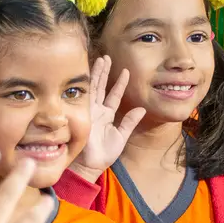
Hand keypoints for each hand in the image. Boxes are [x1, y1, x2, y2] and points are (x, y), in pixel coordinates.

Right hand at [71, 56, 144, 180]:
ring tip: (101, 59)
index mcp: (106, 115)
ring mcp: (88, 111)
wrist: (90, 165)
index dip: (119, 83)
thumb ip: (130, 122)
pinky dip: (87, 85)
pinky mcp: (82, 114)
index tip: (125, 71)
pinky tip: (88, 73)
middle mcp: (97, 110)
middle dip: (104, 72)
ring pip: (93, 88)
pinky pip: (85, 96)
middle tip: (107, 57)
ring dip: (97, 74)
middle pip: (101, 87)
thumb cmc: (104, 154)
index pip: (114, 95)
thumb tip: (141, 109)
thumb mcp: (121, 136)